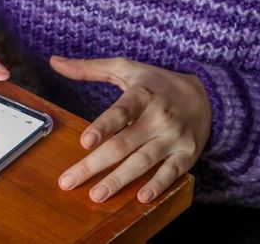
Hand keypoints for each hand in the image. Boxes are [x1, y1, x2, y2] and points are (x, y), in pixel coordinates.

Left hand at [50, 56, 210, 203]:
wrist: (205, 95)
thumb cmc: (156, 82)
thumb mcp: (125, 68)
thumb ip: (88, 68)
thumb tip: (53, 62)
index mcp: (142, 95)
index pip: (120, 112)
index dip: (103, 127)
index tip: (85, 142)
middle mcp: (158, 117)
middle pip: (123, 144)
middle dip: (95, 165)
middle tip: (70, 181)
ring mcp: (174, 138)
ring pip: (143, 162)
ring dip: (119, 180)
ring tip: (96, 195)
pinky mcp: (188, 154)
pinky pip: (172, 173)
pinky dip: (158, 185)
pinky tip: (141, 198)